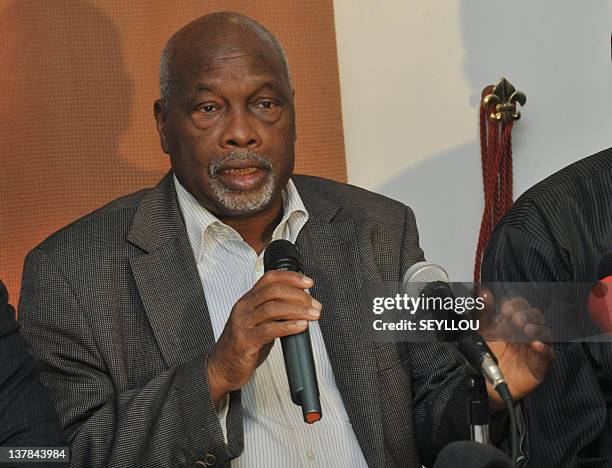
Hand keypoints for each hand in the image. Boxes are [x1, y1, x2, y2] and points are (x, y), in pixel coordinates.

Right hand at [207, 270, 321, 407]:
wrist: (221, 368)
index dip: (291, 277)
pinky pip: (269, 330)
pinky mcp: (245, 341)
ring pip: (273, 307)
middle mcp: (244, 308)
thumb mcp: (257, 323)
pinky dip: (289, 326)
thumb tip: (300, 306)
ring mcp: (243, 324)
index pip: (269, 278)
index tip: (308, 282)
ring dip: (298, 309)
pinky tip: (301, 326)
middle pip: (274, 290)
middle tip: (315, 304)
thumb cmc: (241, 346)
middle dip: (299, 295)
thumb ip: (274, 313)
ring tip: (313, 314)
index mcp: (248, 300)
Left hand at [477, 290, 553, 405]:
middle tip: (515, 319)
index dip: (515, 305)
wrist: (489, 381)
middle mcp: (526, 332)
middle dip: (526, 314)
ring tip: (525, 330)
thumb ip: (482, 311)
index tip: (506, 308)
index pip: (521, 306)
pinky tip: (536, 345)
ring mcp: (534, 347)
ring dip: (536, 328)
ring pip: (544, 332)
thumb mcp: (482, 331)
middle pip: (535, 316)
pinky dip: (543, 348)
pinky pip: (548, 354)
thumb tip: (483, 293)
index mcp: (513, 322)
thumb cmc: (490, 355)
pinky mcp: (540, 364)